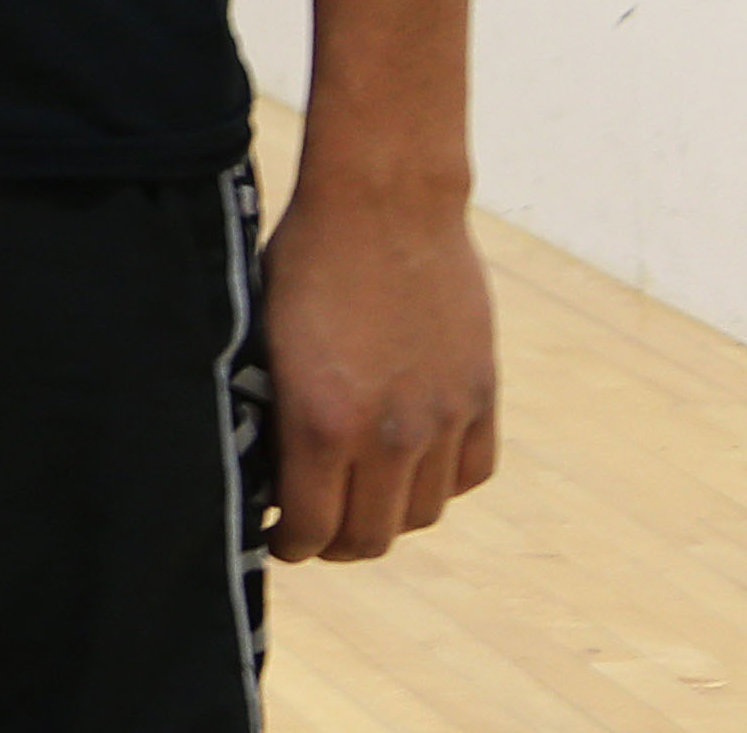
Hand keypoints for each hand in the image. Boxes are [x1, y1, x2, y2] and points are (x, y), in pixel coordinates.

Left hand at [259, 175, 499, 561]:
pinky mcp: (481, 394)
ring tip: (361, 499)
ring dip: (389, 517)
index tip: (277, 537)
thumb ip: (274, 410)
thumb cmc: (305, 258)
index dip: (290, 545)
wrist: (383, 200)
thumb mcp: (265, 339)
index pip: (312, 528)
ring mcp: (443, 416)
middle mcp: (389, 433)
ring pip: (423, 513)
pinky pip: (469, 472)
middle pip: (372, 537)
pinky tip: (410, 466)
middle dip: (335, 545)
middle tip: (314, 532)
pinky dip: (440, 483)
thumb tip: (267, 466)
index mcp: (321, 421)